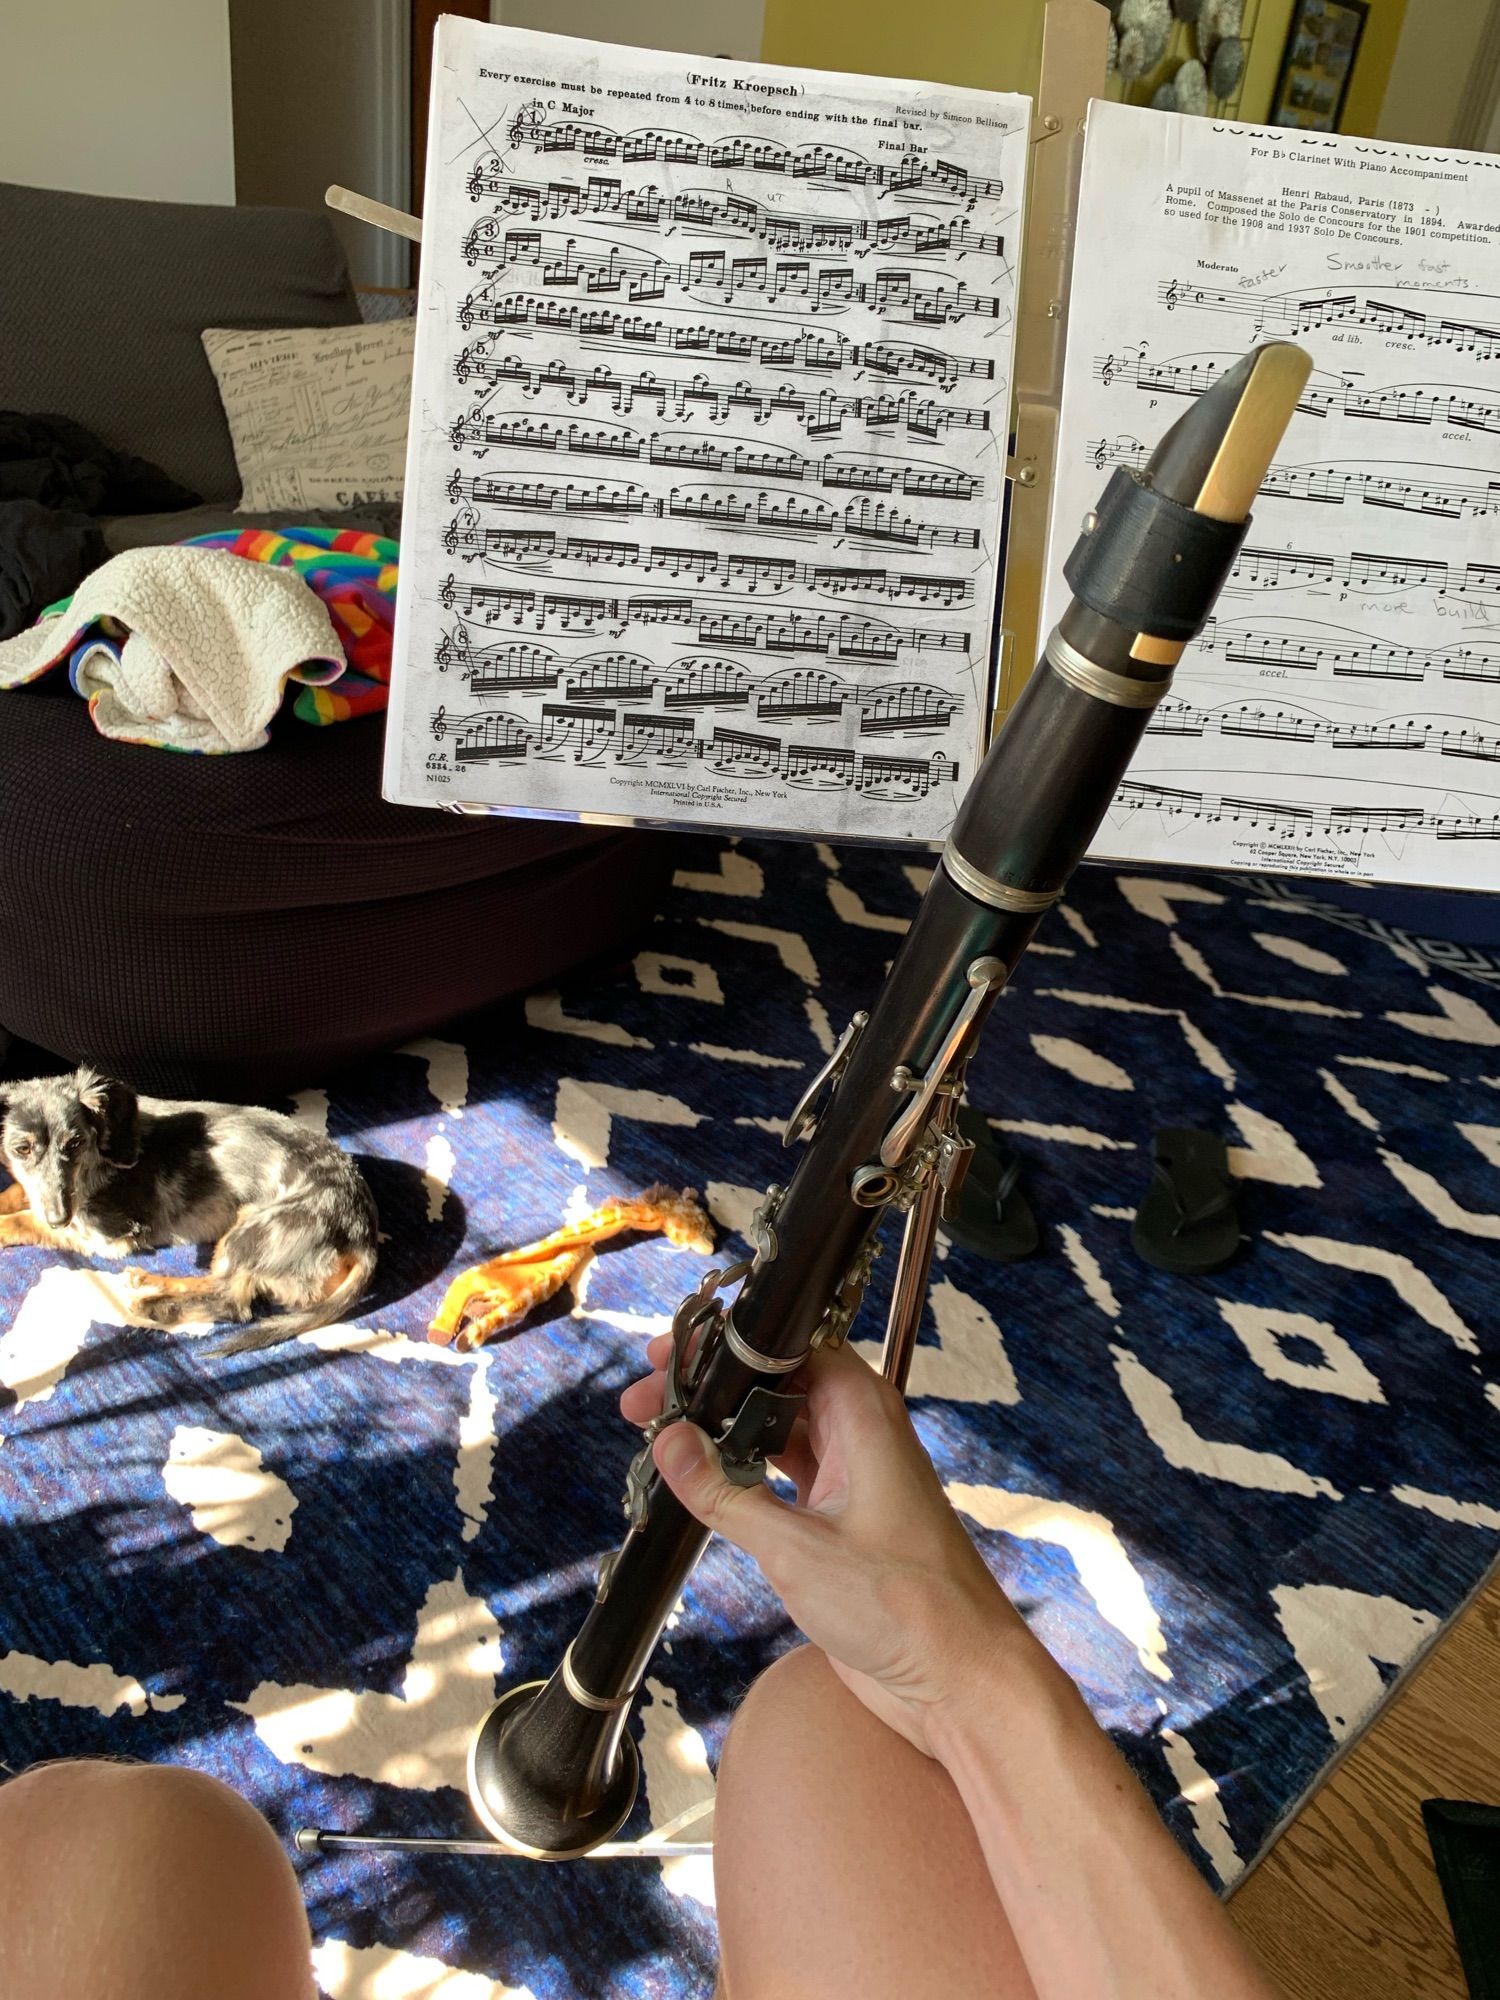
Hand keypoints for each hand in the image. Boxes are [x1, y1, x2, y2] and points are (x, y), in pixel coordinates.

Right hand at [620, 1338, 1028, 1756]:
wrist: (960, 1678)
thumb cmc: (903, 1606)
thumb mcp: (796, 1548)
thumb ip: (725, 1493)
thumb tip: (668, 1440)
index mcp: (862, 1414)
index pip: (787, 1346)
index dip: (724, 1347)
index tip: (667, 1357)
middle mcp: (858, 1432)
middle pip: (773, 1386)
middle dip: (710, 1389)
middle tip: (644, 1399)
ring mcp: (849, 1474)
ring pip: (774, 1430)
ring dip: (720, 1432)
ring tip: (660, 1436)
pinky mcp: (839, 1517)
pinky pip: (782, 1473)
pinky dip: (741, 1473)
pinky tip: (699, 1483)